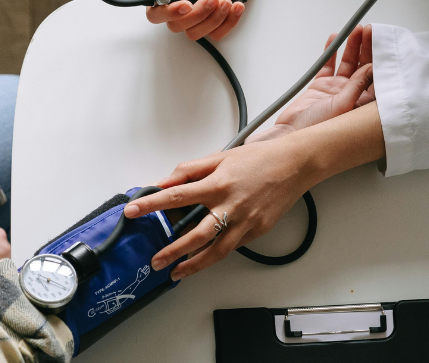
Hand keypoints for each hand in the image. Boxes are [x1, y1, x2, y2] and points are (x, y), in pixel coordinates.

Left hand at [123, 136, 319, 280]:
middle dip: (172, 250)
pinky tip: (203, 260)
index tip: (132, 211)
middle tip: (155, 260)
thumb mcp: (221, 157)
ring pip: (215, 251)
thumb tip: (166, 180)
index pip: (176, 196)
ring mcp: (245, 222)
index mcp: (218, 184)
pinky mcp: (257, 231)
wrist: (295, 165)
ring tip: (176, 272)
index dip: (151, 204)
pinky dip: (215, 255)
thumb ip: (191, 169)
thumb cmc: (259, 158)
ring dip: (193, 265)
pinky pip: (232, 246)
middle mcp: (230, 206)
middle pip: (195, 234)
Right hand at [146, 0, 298, 40]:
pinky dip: (229, 22)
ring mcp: (197, 16)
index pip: (156, 13)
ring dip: (214, 19)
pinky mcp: (214, 23)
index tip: (187, 4)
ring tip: (227, 0)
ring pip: (195, 33)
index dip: (169, 13)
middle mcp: (179, 6)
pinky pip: (216, 34)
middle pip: (176, 26)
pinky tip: (236, 5)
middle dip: (198, 14)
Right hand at [247, 25, 375, 143]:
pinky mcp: (321, 86)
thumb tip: (372, 67)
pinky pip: (328, 65)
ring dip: (352, 47)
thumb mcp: (342, 106)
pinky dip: (331, 52)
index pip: (377, 78)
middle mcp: (352, 96)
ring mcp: (336, 90)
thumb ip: (357, 86)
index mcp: (362, 104)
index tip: (381, 42)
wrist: (291, 136)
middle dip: (367, 49)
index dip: (380, 59)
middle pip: (364, 67)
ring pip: (347, 64)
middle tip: (370, 31)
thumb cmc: (318, 132)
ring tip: (355, 31)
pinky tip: (335, 39)